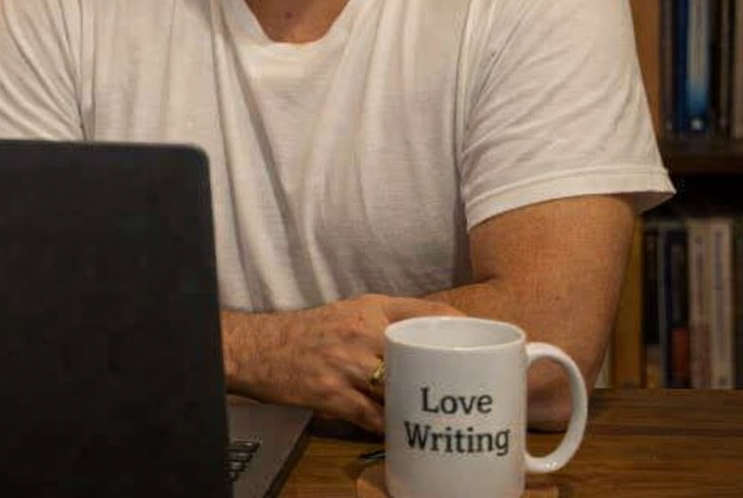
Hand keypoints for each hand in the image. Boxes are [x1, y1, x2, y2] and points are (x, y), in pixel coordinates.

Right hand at [222, 294, 461, 433]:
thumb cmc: (309, 331)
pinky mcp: (334, 395)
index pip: (427, 311)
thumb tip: (433, 339)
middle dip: (446, 375)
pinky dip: (391, 428)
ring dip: (420, 405)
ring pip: (400, 390)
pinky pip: (374, 418)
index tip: (482, 343)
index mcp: (371, 308)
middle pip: (421, 355)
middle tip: (469, 391)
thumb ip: (389, 320)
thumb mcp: (350, 311)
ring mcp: (348, 365)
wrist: (259, 348)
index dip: (460, 327)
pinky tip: (404, 433)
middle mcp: (363, 333)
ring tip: (441, 417)